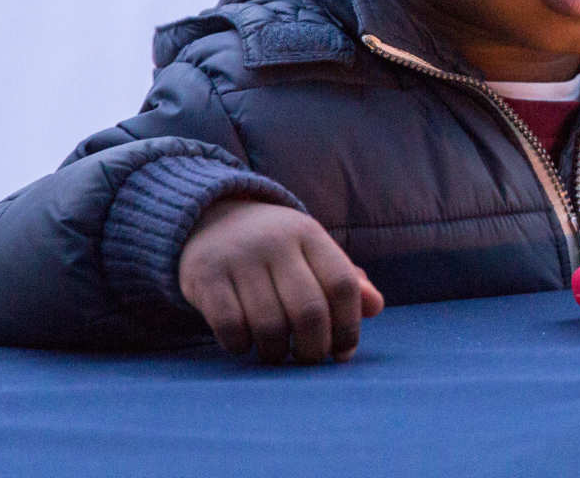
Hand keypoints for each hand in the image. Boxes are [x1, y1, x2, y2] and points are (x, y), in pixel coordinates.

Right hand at [178, 199, 384, 363]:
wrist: (211, 221)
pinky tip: (245, 343)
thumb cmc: (277, 251)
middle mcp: (275, 241)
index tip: (343, 351)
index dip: (349, 326)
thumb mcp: (313, 255)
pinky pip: (230, 327)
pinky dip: (241, 346)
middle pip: (308, 311)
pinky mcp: (203, 275)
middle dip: (314, 348)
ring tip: (277, 353)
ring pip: (269, 325)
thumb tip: (376, 307)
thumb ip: (347, 281)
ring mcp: (237, 257)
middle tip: (309, 358)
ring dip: (276, 352)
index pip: (342, 284)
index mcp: (309, 234)